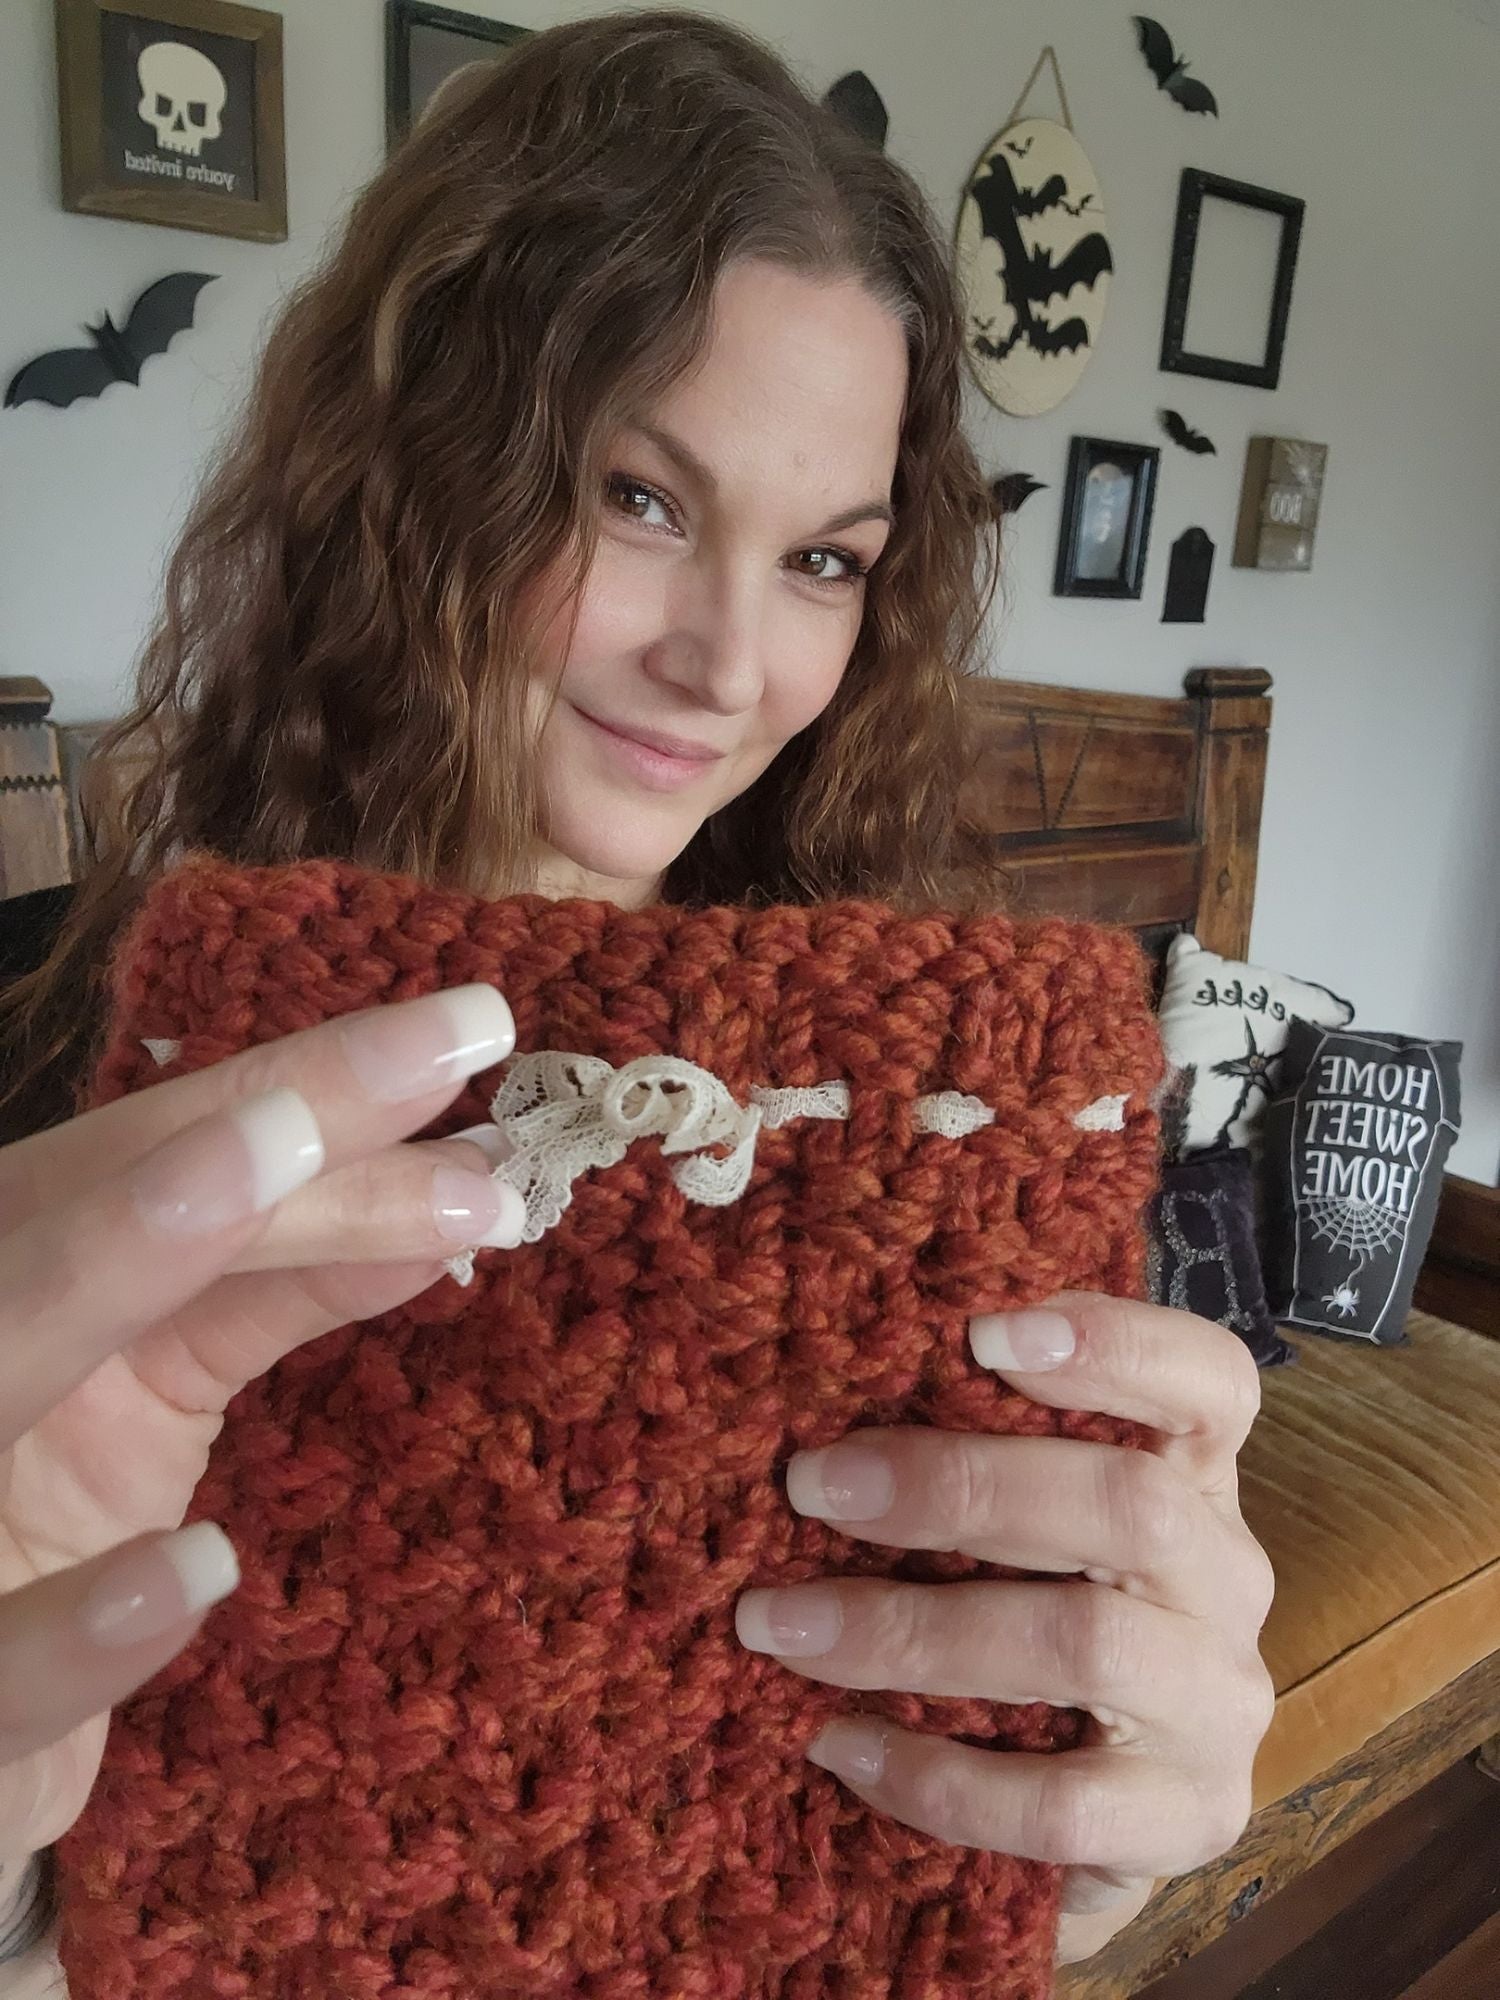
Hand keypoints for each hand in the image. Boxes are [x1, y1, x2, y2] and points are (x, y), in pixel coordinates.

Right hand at [0, 983, 525, 1864]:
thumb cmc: (36, 1536)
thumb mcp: (148, 1385)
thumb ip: (266, 1289)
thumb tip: (445, 1190)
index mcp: (11, 1280)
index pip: (131, 1155)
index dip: (291, 1085)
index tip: (463, 1030)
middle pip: (63, 1213)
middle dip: (243, 1124)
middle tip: (448, 1048)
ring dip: (113, 1257)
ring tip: (278, 1156)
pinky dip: (75, 1630)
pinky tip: (197, 1572)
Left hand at [733, 1293, 1277, 1966]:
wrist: (1094, 1818)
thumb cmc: (1026, 1613)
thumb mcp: (1017, 1522)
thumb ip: (970, 1450)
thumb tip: (817, 1385)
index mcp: (1192, 1474)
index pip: (1206, 1382)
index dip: (1115, 1345)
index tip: (981, 1329)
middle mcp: (1225, 1576)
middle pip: (1130, 1504)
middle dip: (958, 1487)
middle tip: (810, 1484)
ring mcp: (1220, 1705)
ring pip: (1086, 1646)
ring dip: (912, 1631)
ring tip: (781, 1627)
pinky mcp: (1191, 1822)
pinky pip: (1059, 1803)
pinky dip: (935, 1774)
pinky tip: (839, 1745)